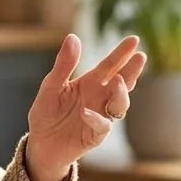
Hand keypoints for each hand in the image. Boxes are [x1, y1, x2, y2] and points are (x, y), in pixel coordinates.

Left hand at [24, 34, 145, 180]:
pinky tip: (85, 112)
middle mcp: (100, 98)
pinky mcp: (95, 135)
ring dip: (121, 93)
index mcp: (90, 83)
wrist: (40, 144)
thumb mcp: (51, 86)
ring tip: (118, 80)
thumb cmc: (46, 113)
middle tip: (140, 57)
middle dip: (132, 70)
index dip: (121, 53)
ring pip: (120, 105)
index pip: (109, 65)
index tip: (134, 39)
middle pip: (122, 82)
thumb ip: (64, 64)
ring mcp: (100, 116)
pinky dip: (96, 119)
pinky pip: (102, 126)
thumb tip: (73, 37)